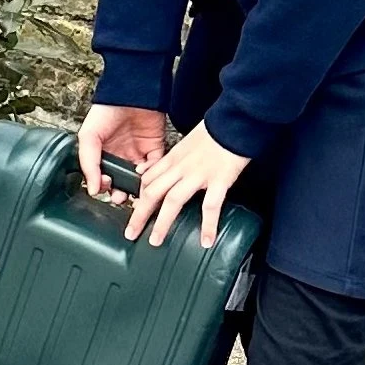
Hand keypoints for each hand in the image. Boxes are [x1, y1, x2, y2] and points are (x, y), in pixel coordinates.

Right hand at [78, 102, 166, 199]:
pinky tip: (142, 169)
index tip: (105, 186)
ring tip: (133, 188)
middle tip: (121, 197)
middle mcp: (121, 155)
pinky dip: (151, 173)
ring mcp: (139, 153)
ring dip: (137, 187)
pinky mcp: (155, 148)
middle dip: (122, 193)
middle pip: (123, 182)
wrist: (131, 94)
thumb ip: (89, 164)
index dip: (104, 185)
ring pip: (140, 179)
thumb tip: (92, 190)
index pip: (104, 177)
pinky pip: (156, 167)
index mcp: (103, 153)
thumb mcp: (89, 136)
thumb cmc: (106, 111)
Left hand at [119, 121, 250, 250]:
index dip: (137, 198)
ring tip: (156, 241)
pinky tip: (206, 240)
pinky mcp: (219, 180)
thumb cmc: (212, 133)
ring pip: (173, 201)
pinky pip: (210, 206)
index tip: (132, 213)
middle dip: (139, 215)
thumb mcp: (183, 143)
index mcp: (172, 159)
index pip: (147, 180)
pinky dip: (208, 225)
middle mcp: (180, 167)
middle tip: (131, 233)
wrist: (233, 123)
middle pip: (153, 193)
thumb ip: (167, 160)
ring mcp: (198, 174)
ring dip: (162, 223)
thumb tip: (147, 172)